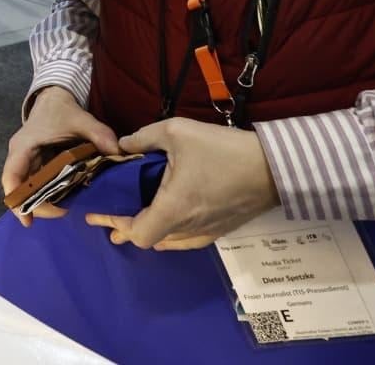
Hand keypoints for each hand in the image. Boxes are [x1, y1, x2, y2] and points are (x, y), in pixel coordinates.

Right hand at [2, 86, 119, 224]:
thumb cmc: (61, 110)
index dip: (16, 198)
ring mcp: (25, 163)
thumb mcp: (82, 119)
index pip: (12, 175)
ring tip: (67, 208)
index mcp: (24, 145)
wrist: (53, 99)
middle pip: (18, 190)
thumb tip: (118, 154)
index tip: (28, 220)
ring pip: (26, 190)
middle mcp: (20, 157)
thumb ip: (100, 134)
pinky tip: (66, 199)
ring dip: (42, 203)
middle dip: (37, 206)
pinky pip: (35, 186)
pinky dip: (48, 195)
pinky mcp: (33, 166)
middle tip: (64, 212)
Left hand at [83, 118, 279, 250]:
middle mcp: (188, 227)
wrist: (274, 167)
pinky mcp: (221, 229)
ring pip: (168, 242)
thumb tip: (122, 146)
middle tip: (105, 219)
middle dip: (123, 229)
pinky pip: (187, 240)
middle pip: (149, 239)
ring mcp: (207, 231)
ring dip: (146, 232)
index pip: (138, 234)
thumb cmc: (223, 149)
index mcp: (173, 208)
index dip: (116, 225)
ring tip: (127, 225)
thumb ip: (143, 138)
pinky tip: (165, 229)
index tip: (100, 213)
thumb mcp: (176, 131)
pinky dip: (169, 237)